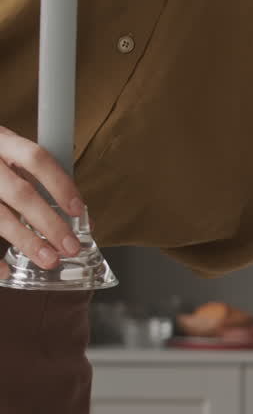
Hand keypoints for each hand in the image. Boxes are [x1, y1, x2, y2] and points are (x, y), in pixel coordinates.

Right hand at [0, 126, 83, 278]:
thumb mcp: (13, 158)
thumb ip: (44, 183)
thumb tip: (84, 220)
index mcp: (2, 143)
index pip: (35, 158)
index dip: (59, 184)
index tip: (77, 210)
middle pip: (19, 193)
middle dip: (49, 223)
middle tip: (70, 247)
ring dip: (25, 241)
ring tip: (49, 260)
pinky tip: (5, 271)